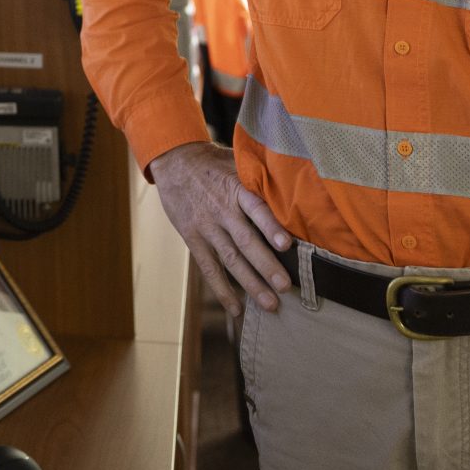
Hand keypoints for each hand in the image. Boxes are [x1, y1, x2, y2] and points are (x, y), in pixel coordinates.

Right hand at [149, 141, 293, 313]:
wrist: (173, 161)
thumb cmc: (213, 163)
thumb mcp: (236, 161)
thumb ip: (259, 177)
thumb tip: (295, 183)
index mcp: (235, 189)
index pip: (255, 209)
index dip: (270, 227)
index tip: (286, 245)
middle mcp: (221, 210)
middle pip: (245, 241)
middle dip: (266, 266)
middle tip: (285, 287)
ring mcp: (206, 227)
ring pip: (230, 259)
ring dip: (250, 283)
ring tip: (270, 304)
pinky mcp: (193, 238)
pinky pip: (208, 268)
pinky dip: (222, 289)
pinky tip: (236, 308)